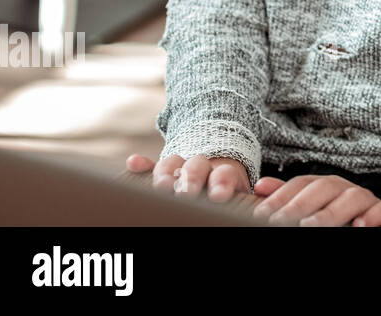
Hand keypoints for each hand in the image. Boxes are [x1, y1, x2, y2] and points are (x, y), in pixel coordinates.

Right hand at [125, 152, 249, 202]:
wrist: (219, 186)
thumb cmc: (229, 201)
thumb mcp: (237, 200)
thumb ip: (238, 205)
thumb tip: (247, 216)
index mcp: (225, 176)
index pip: (224, 174)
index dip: (221, 183)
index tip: (219, 196)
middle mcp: (203, 169)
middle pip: (197, 165)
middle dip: (192, 178)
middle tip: (188, 193)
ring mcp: (181, 169)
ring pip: (173, 163)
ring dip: (166, 173)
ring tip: (161, 186)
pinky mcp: (163, 174)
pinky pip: (150, 167)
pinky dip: (143, 166)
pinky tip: (133, 164)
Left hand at [251, 174, 380, 226]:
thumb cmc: (344, 219)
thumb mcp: (314, 210)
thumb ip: (289, 199)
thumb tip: (261, 186)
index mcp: (329, 188)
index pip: (305, 183)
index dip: (283, 195)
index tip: (262, 213)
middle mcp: (349, 190)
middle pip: (327, 186)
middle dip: (301, 203)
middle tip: (280, 221)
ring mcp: (372, 202)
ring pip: (356, 196)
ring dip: (332, 211)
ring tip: (310, 226)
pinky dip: (376, 215)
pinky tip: (358, 226)